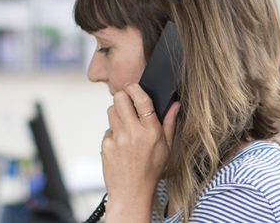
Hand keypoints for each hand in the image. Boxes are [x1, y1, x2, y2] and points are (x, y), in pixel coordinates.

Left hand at [102, 83, 179, 221]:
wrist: (131, 192)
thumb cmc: (151, 170)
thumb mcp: (167, 147)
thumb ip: (170, 123)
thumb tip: (174, 104)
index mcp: (151, 131)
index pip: (142, 99)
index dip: (135, 88)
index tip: (134, 87)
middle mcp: (133, 133)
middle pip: (119, 98)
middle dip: (123, 97)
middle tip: (127, 103)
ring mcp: (117, 139)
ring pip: (111, 111)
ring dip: (117, 113)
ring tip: (126, 125)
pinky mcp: (105, 145)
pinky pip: (107, 129)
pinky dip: (113, 132)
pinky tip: (121, 144)